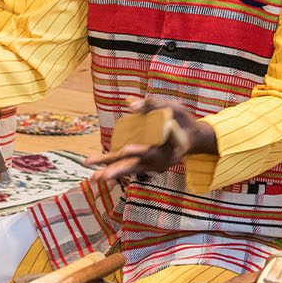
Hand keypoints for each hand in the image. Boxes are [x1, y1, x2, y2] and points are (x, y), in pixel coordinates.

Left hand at [82, 96, 215, 187]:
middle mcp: (159, 161)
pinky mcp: (140, 159)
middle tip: (105, 175)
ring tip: (93, 177)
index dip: (140, 152)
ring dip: (110, 171)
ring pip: (127, 167)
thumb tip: (130, 104)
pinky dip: (108, 164)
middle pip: (137, 166)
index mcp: (171, 151)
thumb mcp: (172, 108)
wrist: (189, 136)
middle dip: (120, 170)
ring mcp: (149, 163)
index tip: (126, 149)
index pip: (153, 152)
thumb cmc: (182, 120)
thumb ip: (152, 105)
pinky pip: (123, 162)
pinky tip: (91, 163)